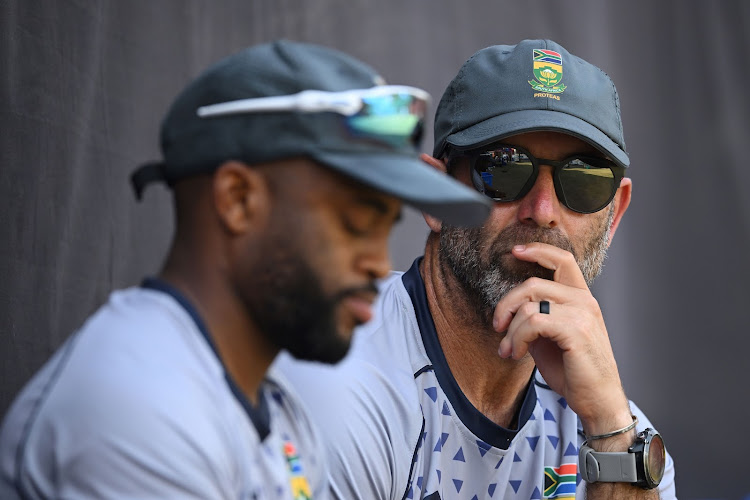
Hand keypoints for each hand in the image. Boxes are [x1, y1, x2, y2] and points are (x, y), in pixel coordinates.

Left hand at [494, 242, 631, 434]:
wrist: (598, 401)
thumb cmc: (574, 372)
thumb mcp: (550, 338)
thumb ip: (536, 318)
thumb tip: (509, 310)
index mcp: (581, 299)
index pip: (562, 260)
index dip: (538, 251)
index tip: (515, 252)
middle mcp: (584, 301)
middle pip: (532, 283)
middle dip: (506, 304)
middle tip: (498, 326)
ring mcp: (582, 314)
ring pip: (528, 305)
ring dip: (510, 330)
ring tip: (509, 350)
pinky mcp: (576, 330)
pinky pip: (532, 321)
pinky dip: (517, 338)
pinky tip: (517, 353)